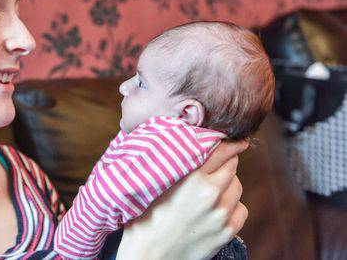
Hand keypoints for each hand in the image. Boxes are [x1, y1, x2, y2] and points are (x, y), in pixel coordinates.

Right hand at [116, 139, 248, 259]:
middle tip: (214, 165)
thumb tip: (187, 144)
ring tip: (211, 190)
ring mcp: (221, 214)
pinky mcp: (227, 232)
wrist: (150, 256)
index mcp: (191, 177)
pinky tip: (216, 209)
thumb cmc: (144, 218)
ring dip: (228, 184)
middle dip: (225, 162)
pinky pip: (241, 209)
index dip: (228, 143)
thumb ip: (175, 164)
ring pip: (237, 186)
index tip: (235, 139)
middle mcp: (210, 193)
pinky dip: (233, 206)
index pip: (221, 150)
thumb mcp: (156, 184)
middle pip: (232, 166)